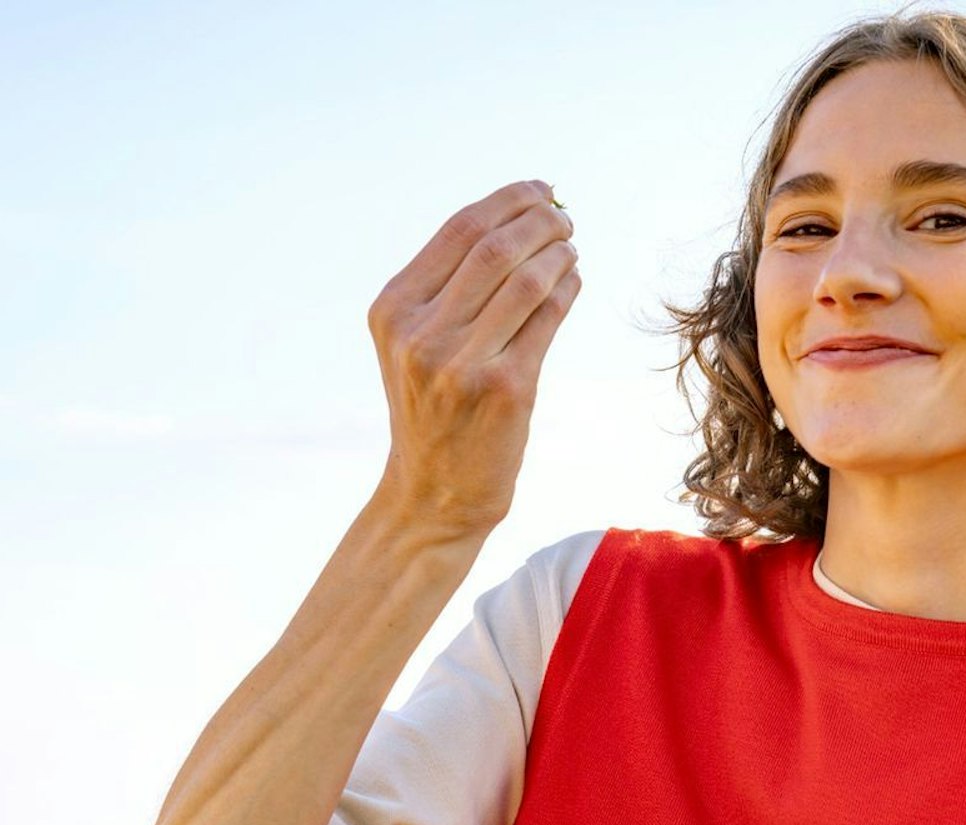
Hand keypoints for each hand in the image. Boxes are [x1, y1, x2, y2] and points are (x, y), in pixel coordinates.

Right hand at [369, 179, 579, 534]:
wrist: (433, 493)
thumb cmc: (433, 409)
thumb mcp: (413, 342)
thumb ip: (447, 285)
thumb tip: (518, 217)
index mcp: (393, 311)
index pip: (459, 229)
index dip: (507, 200)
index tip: (539, 190)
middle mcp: (421, 334)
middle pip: (497, 247)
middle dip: (542, 219)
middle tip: (565, 217)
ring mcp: (462, 364)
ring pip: (529, 278)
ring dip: (560, 252)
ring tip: (570, 247)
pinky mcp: (506, 389)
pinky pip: (549, 317)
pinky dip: (569, 288)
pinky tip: (573, 280)